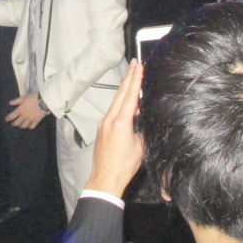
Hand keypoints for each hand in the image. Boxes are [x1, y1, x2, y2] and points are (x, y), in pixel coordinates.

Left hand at [6, 93, 45, 128]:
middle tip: (13, 124)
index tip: (6, 120)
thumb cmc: (33, 97)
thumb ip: (17, 101)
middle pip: (17, 123)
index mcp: (20, 109)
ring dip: (21, 126)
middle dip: (14, 124)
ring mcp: (30, 119)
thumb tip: (10, 103)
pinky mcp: (36, 121)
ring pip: (24, 126)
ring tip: (20, 126)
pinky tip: (29, 126)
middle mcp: (24, 116)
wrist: (44, 100)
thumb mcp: (24, 97)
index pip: (12, 116)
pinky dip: (29, 127)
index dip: (8, 118)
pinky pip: (32, 126)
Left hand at [85, 59, 144, 197]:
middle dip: (129, 78)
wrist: (105, 178)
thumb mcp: (140, 146)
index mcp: (121, 122)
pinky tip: (126, 103)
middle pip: (121, 94)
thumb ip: (141, 128)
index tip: (138, 66)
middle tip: (134, 64)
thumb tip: (141, 118)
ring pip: (116, 102)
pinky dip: (120, 103)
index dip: (136, 80)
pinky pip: (112, 111)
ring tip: (132, 78)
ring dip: (125, 90)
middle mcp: (109, 120)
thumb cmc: (124, 166)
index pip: (131, 96)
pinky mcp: (101, 129)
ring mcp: (103, 123)